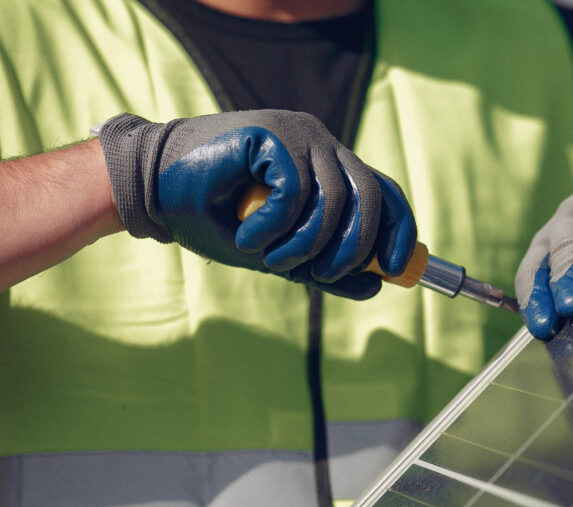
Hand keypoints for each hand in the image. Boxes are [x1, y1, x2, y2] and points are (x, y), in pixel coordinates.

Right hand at [97, 110, 415, 298]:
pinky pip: (297, 192)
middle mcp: (321, 144)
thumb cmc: (214, 218)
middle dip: (354, 247)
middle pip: (371, 196)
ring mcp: (298, 134)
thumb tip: (376, 286)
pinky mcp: (272, 133)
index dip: (399, 231)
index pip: (384, 193)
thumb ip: (325, 267)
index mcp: (329, 166)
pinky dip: (276, 227)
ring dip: (305, 245)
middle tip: (320, 274)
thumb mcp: (278, 252)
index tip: (397, 270)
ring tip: (270, 260)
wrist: (151, 190)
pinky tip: (248, 236)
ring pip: (334, 200)